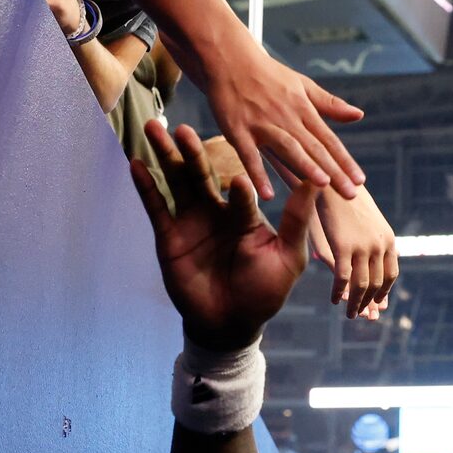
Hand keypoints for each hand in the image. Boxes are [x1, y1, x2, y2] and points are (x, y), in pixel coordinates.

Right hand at [130, 121, 317, 350]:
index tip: (237, 180)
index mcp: (244, 214)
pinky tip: (136, 164)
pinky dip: (146, 186)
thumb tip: (316, 182)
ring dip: (165, 157)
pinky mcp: (169, 236)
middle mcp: (215, 211)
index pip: (240, 192)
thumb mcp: (288, 256)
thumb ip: (297, 220)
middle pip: (201, 174)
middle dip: (191, 151)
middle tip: (181, 128)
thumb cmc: (265, 292)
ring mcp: (190, 221)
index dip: (238, 185)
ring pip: (176, 182)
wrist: (230, 324)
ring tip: (153, 129)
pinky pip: (156, 207)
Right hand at [198, 34, 364, 199]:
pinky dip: (257, 173)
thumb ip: (329, 103)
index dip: (345, 160)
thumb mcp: (303, 85)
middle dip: (334, 171)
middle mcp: (286, 117)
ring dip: (305, 165)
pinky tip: (266, 194)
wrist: (230, 59)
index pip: (328, 139)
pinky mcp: (237, 129)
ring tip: (323, 184)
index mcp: (303, 108)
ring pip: (288, 146)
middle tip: (350, 193)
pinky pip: (249, 154)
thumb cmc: (268, 75)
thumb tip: (359, 115)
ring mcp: (261, 123)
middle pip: (314, 147)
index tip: (359, 180)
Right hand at [308, 186, 398, 317]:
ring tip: (350, 313)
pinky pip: (342, 279)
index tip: (376, 303)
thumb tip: (375, 259)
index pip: (391, 274)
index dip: (383, 292)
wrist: (332, 180)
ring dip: (356, 303)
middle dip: (369, 302)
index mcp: (388, 239)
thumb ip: (370, 245)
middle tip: (361, 315)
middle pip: (377, 284)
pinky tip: (334, 300)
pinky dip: (339, 292)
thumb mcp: (366, 222)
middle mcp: (380, 245)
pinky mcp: (344, 247)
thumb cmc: (347, 199)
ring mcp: (363, 247)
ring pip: (361, 286)